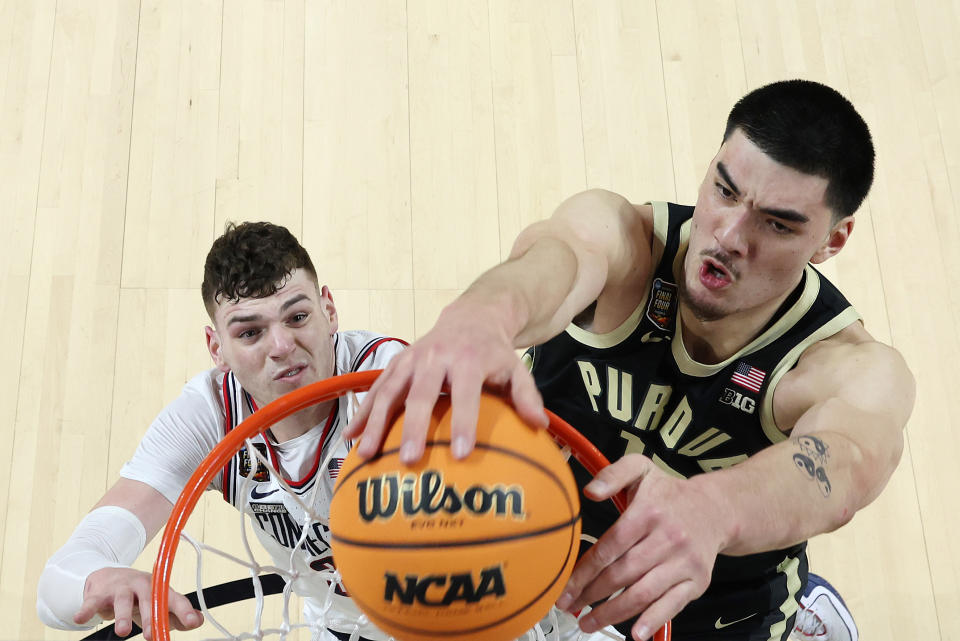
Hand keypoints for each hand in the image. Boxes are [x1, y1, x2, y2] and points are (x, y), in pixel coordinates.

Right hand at [75, 567, 202, 640]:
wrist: (108, 576)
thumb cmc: (138, 595)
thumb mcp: (158, 603)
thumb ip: (176, 614)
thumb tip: (198, 621)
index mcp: (159, 589)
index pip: (174, 599)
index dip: (184, 611)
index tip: (192, 623)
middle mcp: (141, 585)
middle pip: (148, 599)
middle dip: (151, 617)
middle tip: (152, 635)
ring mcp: (120, 588)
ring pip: (122, 601)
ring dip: (122, 616)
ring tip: (123, 632)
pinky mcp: (99, 593)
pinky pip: (92, 602)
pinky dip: (86, 610)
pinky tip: (80, 619)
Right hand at [344, 299, 547, 462]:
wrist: (471, 316)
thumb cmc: (495, 352)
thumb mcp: (516, 368)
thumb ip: (527, 396)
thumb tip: (540, 425)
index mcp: (468, 359)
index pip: (466, 394)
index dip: (463, 423)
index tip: (459, 454)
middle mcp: (436, 356)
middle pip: (421, 394)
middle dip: (414, 428)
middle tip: (410, 461)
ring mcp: (412, 359)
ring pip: (390, 390)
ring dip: (376, 423)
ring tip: (367, 455)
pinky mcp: (397, 362)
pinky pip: (377, 388)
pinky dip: (363, 412)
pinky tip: (351, 437)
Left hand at [555, 455, 728, 640]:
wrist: (715, 509)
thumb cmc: (669, 494)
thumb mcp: (640, 470)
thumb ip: (612, 474)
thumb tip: (590, 491)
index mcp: (648, 513)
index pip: (609, 547)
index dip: (584, 572)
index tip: (566, 588)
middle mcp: (667, 538)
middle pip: (622, 573)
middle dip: (592, 595)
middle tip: (571, 607)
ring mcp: (683, 562)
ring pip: (643, 593)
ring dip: (613, 613)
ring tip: (589, 623)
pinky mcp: (696, 581)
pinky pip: (672, 605)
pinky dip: (653, 621)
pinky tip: (635, 633)